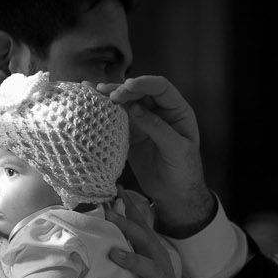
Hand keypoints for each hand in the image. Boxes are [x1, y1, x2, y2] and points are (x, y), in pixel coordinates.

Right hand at [97, 75, 216, 237]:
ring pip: (126, 102)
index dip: (145, 83)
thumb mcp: (176, 149)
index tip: (127, 86)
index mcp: (178, 111)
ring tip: (94, 92)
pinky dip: (105, 110)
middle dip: (124, 90)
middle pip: (140, 91)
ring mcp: (144, 120)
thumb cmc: (184, 171)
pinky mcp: (131, 132)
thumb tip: (134, 108)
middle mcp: (161, 111)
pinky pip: (118, 117)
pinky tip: (92, 102)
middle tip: (108, 95)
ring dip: (111, 96)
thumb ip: (157, 128)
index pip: (162, 88)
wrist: (175, 194)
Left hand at [107, 190, 195, 277]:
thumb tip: (103, 228)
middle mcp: (160, 265)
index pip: (141, 226)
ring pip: (150, 269)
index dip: (130, 207)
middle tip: (108, 214)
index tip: (116, 189)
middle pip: (145, 241)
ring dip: (132, 260)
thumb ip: (128, 248)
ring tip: (114, 253)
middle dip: (128, 226)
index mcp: (153, 254)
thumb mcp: (142, 267)